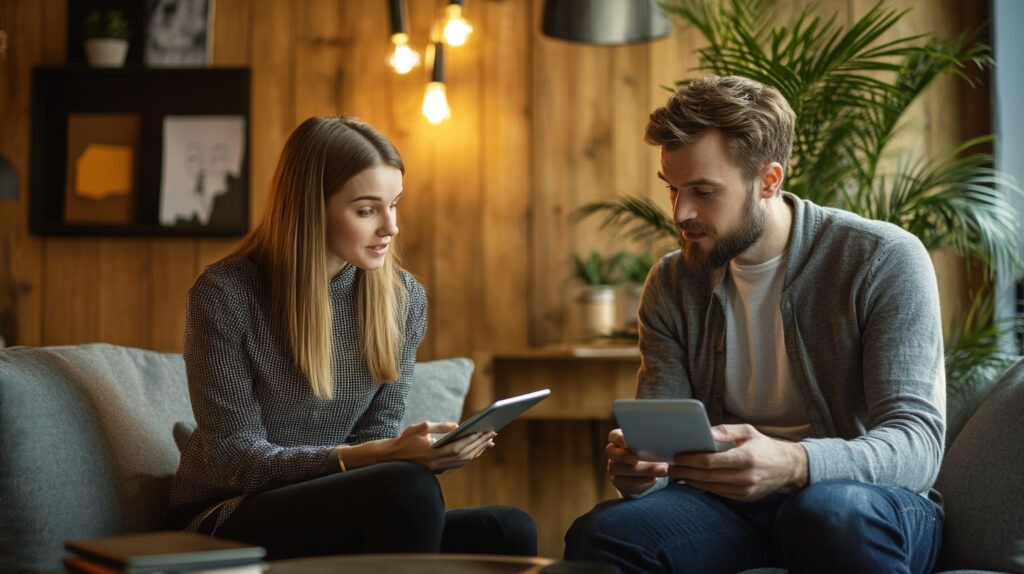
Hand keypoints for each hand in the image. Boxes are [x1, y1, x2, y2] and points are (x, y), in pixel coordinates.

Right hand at [389, 421, 495, 471]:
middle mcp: (437, 463)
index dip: (472, 441)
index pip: (458, 447)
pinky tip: (476, 450)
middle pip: (464, 455)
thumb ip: (440, 426)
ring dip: (477, 451)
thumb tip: (458, 426)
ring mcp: (438, 468)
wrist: (392, 457)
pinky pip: (458, 464)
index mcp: (432, 453)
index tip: (484, 432)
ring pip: (463, 461)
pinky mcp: (438, 469)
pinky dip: (469, 457)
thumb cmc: (406, 439)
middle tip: (492, 435)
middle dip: (479, 444)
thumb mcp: (421, 427)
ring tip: (488, 442)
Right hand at [606, 428, 668, 496]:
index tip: (626, 441)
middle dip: (625, 456)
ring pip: (621, 469)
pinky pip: (626, 482)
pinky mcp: (618, 481)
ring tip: (661, 470)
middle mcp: (613, 453)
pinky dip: (641, 481)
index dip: (618, 438)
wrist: (645, 473)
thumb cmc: (649, 453)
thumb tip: (665, 439)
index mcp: (618, 440)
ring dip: (642, 470)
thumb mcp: (649, 446)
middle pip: (612, 453)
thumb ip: (650, 442)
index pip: (613, 436)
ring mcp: (613, 468)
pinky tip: (654, 479)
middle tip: (636, 460)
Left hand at [667, 424, 807, 499]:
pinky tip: (692, 480)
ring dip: (691, 481)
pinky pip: (719, 493)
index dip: (691, 459)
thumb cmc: (764, 446)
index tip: (677, 456)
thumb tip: (705, 434)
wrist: (788, 467)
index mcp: (746, 458)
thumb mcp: (748, 432)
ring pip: (711, 487)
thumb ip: (726, 431)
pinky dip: (703, 487)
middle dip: (686, 471)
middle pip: (708, 476)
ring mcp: (745, 490)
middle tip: (670, 467)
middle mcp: (746, 477)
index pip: (711, 461)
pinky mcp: (744, 497)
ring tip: (676, 474)